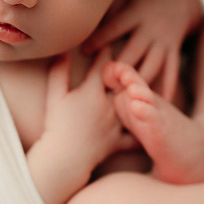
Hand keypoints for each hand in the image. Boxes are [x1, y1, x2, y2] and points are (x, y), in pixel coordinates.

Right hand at [26, 49, 136, 203]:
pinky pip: (134, 136)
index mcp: (93, 92)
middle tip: (131, 65)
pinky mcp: (117, 142)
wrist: (64, 158)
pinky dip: (141, 131)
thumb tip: (62, 52)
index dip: (106, 55)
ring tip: (142, 90)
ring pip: (132, 107)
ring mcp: (116, 124)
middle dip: (126, 74)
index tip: (109, 46)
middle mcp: (109, 105)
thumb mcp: (55, 96)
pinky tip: (148, 125)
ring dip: (137, 98)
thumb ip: (59, 72)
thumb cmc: (56, 126)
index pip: (102, 67)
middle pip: (122, 84)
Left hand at [83, 0, 203, 99]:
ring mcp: (164, 42)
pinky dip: (166, 88)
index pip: (116, 27)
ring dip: (139, 82)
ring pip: (153, 65)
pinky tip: (157, 103)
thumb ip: (110, 10)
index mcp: (137, 13)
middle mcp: (151, 28)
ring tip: (125, 99)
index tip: (84, 50)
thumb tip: (85, 22)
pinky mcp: (173, 52)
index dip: (100, 38)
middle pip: (134, 51)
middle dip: (119, 68)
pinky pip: (171, 72)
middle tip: (103, 84)